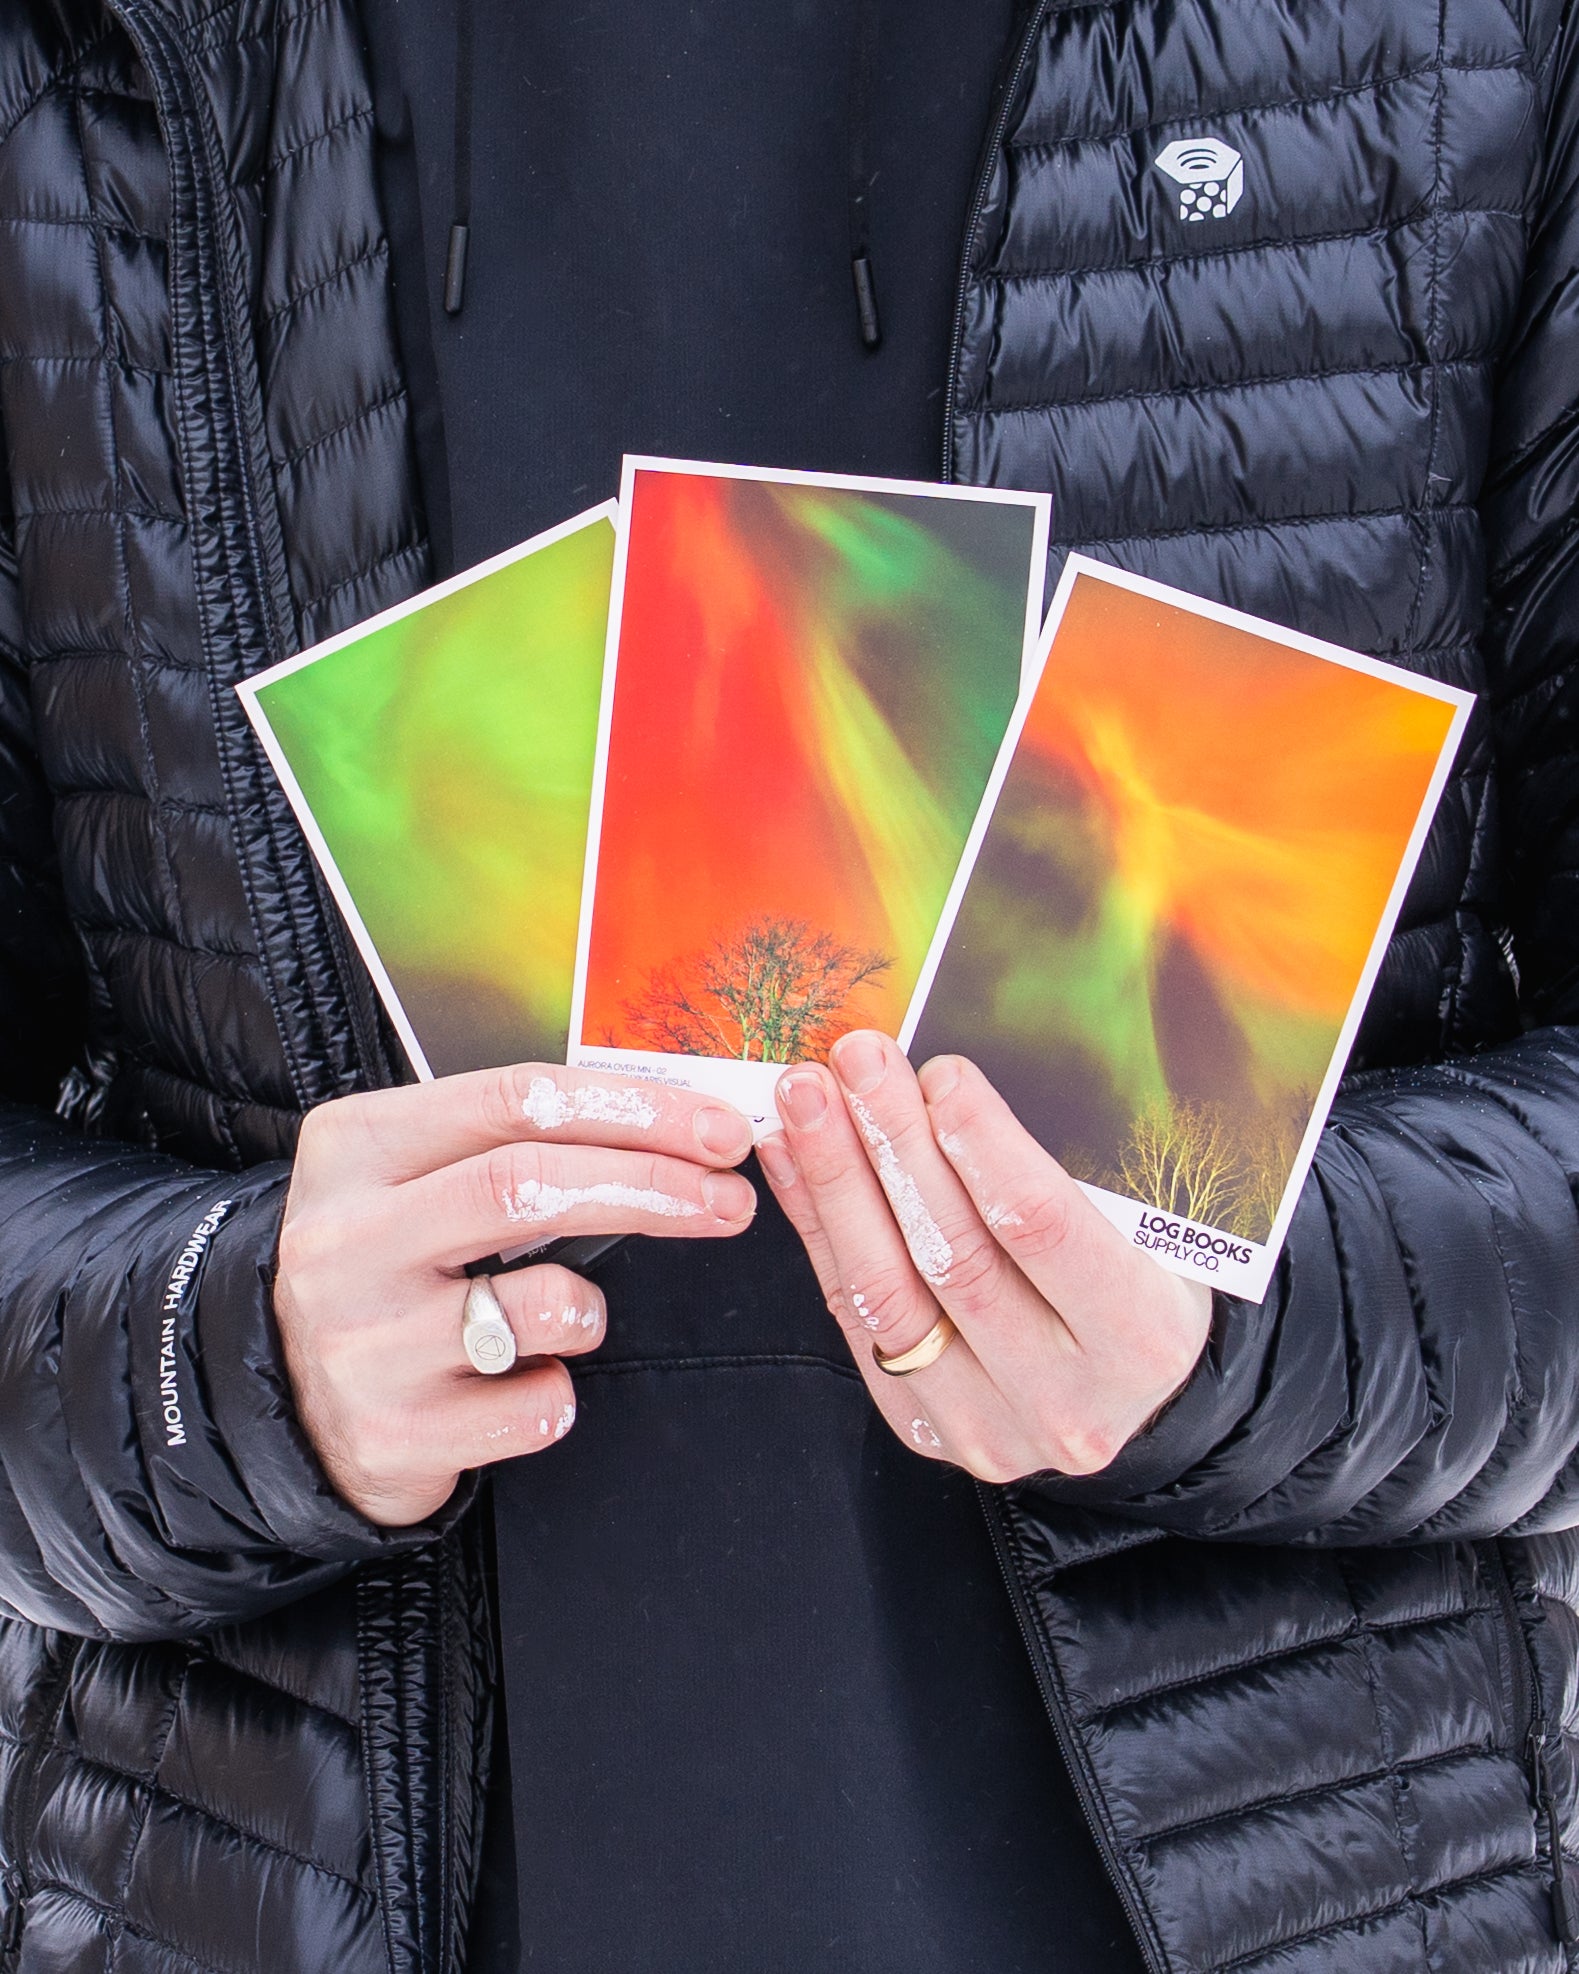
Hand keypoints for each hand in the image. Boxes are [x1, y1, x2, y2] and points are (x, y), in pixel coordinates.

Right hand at [275, 1063, 756, 1524]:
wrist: (284, 1401)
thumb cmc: (390, 1268)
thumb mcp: (414, 1178)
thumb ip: (514, 1141)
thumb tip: (677, 1123)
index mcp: (357, 1147)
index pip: (517, 1100)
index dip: (636, 1109)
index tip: (720, 1129)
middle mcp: (346, 1238)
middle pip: (529, 1184)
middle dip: (655, 1186)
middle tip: (733, 1200)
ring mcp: (362, 1341)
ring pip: (539, 1304)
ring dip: (591, 1308)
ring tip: (577, 1317)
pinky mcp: (392, 1433)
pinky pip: (534, 1407)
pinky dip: (557, 1392)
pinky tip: (524, 1385)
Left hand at [756, 1033, 1210, 1481]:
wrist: (1137, 1410)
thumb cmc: (1142, 1293)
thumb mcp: (1144, 1233)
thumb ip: (1062, 1172)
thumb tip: (947, 1084)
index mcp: (1139, 1336)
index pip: (1046, 1227)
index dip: (984, 1145)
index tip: (940, 1075)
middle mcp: (1063, 1397)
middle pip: (954, 1255)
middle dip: (895, 1144)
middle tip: (856, 1062)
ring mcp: (987, 1425)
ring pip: (888, 1292)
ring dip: (837, 1182)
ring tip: (806, 1100)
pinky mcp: (924, 1429)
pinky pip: (853, 1318)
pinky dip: (818, 1230)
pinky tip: (793, 1160)